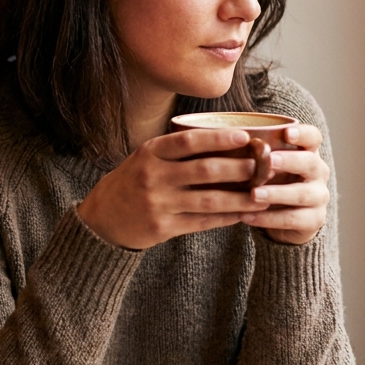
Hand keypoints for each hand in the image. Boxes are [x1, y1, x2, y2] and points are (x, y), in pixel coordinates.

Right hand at [76, 128, 271, 250]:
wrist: (102, 218)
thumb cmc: (131, 182)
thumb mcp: (145, 158)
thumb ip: (175, 151)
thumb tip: (223, 141)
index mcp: (149, 153)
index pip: (188, 141)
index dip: (218, 138)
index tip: (244, 137)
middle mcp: (153, 176)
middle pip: (204, 170)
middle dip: (238, 168)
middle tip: (262, 166)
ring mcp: (158, 203)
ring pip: (209, 200)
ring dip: (239, 198)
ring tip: (262, 194)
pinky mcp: (163, 227)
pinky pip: (202, 222)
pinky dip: (226, 218)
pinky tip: (243, 214)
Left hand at [240, 124, 329, 244]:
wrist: (284, 219)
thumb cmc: (269, 182)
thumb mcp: (263, 166)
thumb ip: (253, 154)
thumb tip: (220, 138)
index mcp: (307, 152)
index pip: (313, 137)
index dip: (303, 134)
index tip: (286, 132)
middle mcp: (318, 173)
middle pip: (310, 163)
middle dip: (290, 161)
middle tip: (269, 161)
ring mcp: (319, 197)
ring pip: (302, 194)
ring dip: (276, 193)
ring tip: (254, 194)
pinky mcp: (314, 220)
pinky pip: (292, 219)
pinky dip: (268, 218)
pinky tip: (247, 216)